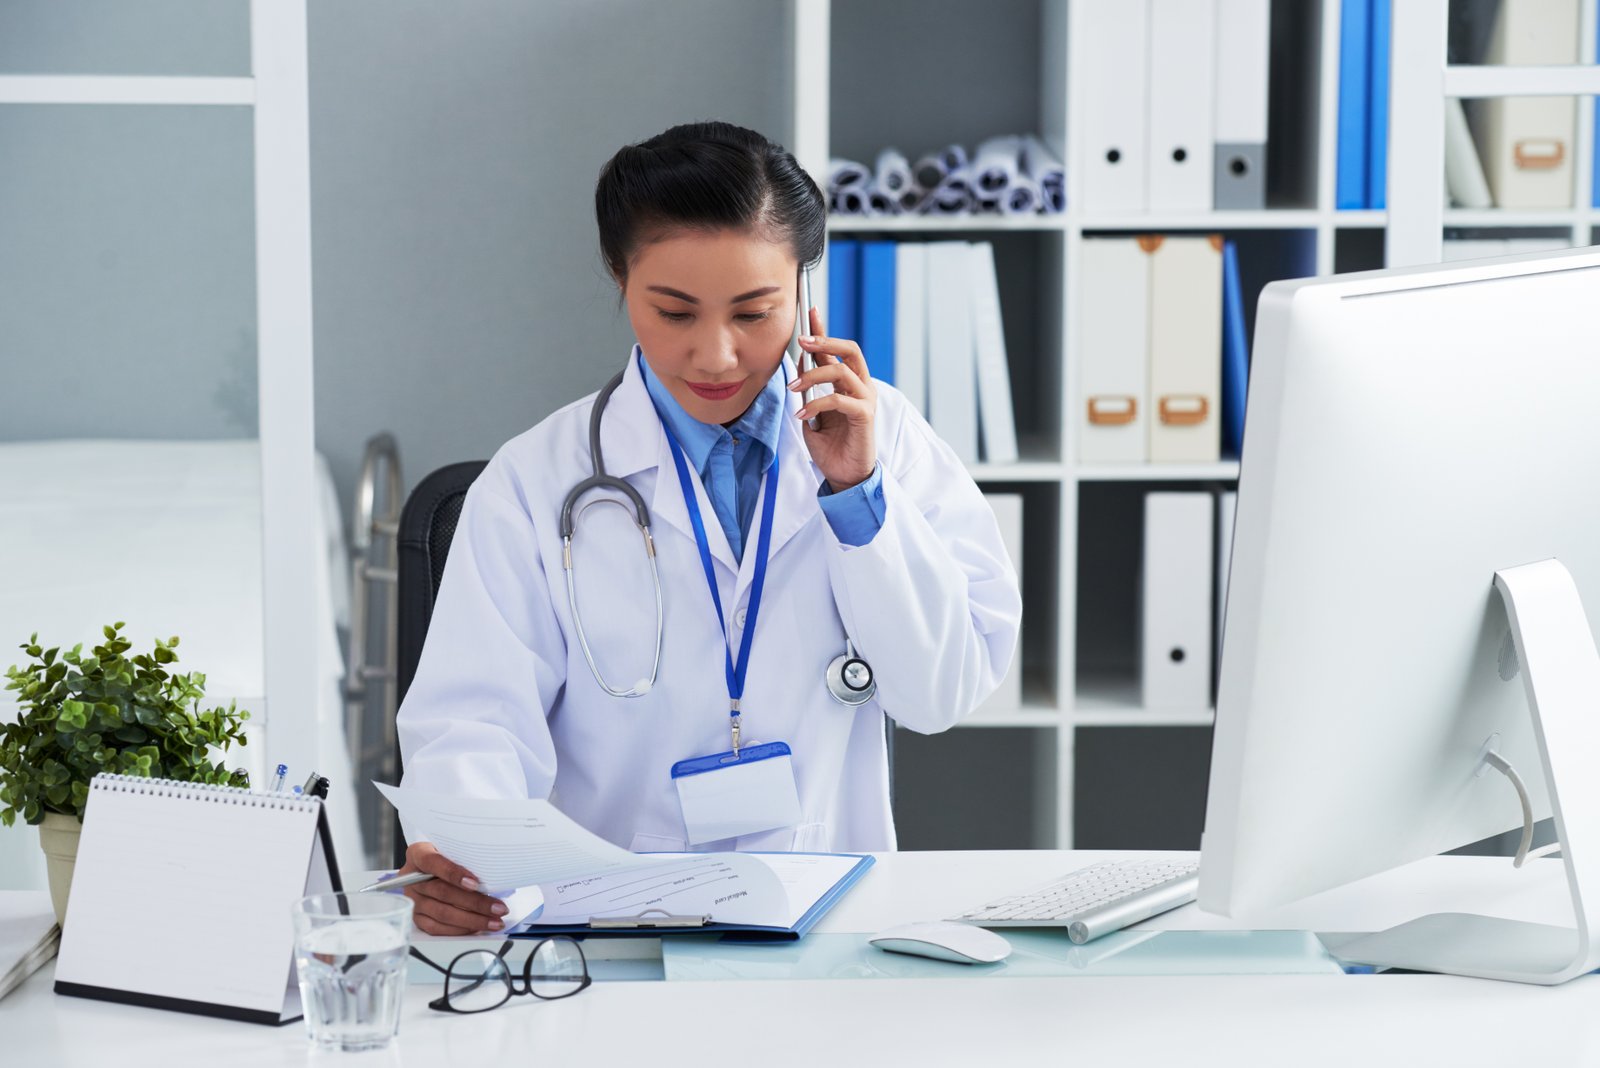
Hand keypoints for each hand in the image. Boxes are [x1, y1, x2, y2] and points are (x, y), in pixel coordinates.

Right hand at [399, 841, 508, 935]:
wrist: (432, 867)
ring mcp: (413, 899)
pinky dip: (460, 929)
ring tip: (494, 921)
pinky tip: (477, 927)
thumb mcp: (453, 848)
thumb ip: (465, 857)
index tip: (476, 883)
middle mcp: (411, 878)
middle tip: (498, 908)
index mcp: (418, 854)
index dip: (454, 873)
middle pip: (443, 892)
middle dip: (475, 903)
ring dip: (472, 920)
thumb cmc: (447, 856)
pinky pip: (438, 928)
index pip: (432, 862)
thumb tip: (493, 873)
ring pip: (443, 913)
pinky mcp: (416, 917)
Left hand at [790, 306, 877, 491]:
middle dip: (825, 340)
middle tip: (802, 341)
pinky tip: (802, 416)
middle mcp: (862, 386)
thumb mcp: (813, 412)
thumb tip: (799, 364)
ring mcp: (866, 399)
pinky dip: (816, 404)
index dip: (824, 329)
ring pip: (840, 372)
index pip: (837, 350)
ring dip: (812, 376)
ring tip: (794, 390)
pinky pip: (838, 399)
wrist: (844, 474)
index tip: (809, 311)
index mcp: (850, 383)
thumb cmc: (831, 445)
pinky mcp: (865, 416)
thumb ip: (809, 389)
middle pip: (850, 349)